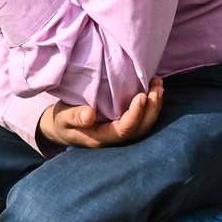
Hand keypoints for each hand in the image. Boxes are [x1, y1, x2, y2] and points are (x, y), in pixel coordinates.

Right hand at [39, 80, 164, 148]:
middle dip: (152, 109)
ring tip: (159, 83)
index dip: (136, 115)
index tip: (142, 96)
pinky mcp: (124, 122)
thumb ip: (74, 117)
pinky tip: (153, 87)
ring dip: (155, 105)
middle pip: (140, 128)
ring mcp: (122, 131)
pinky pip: (142, 117)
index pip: (124, 130)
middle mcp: (116, 137)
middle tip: (157, 87)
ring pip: (144, 123)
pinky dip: (151, 103)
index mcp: (101, 137)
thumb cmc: (63, 121)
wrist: (63, 126)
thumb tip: (90, 115)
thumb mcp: (63, 118)